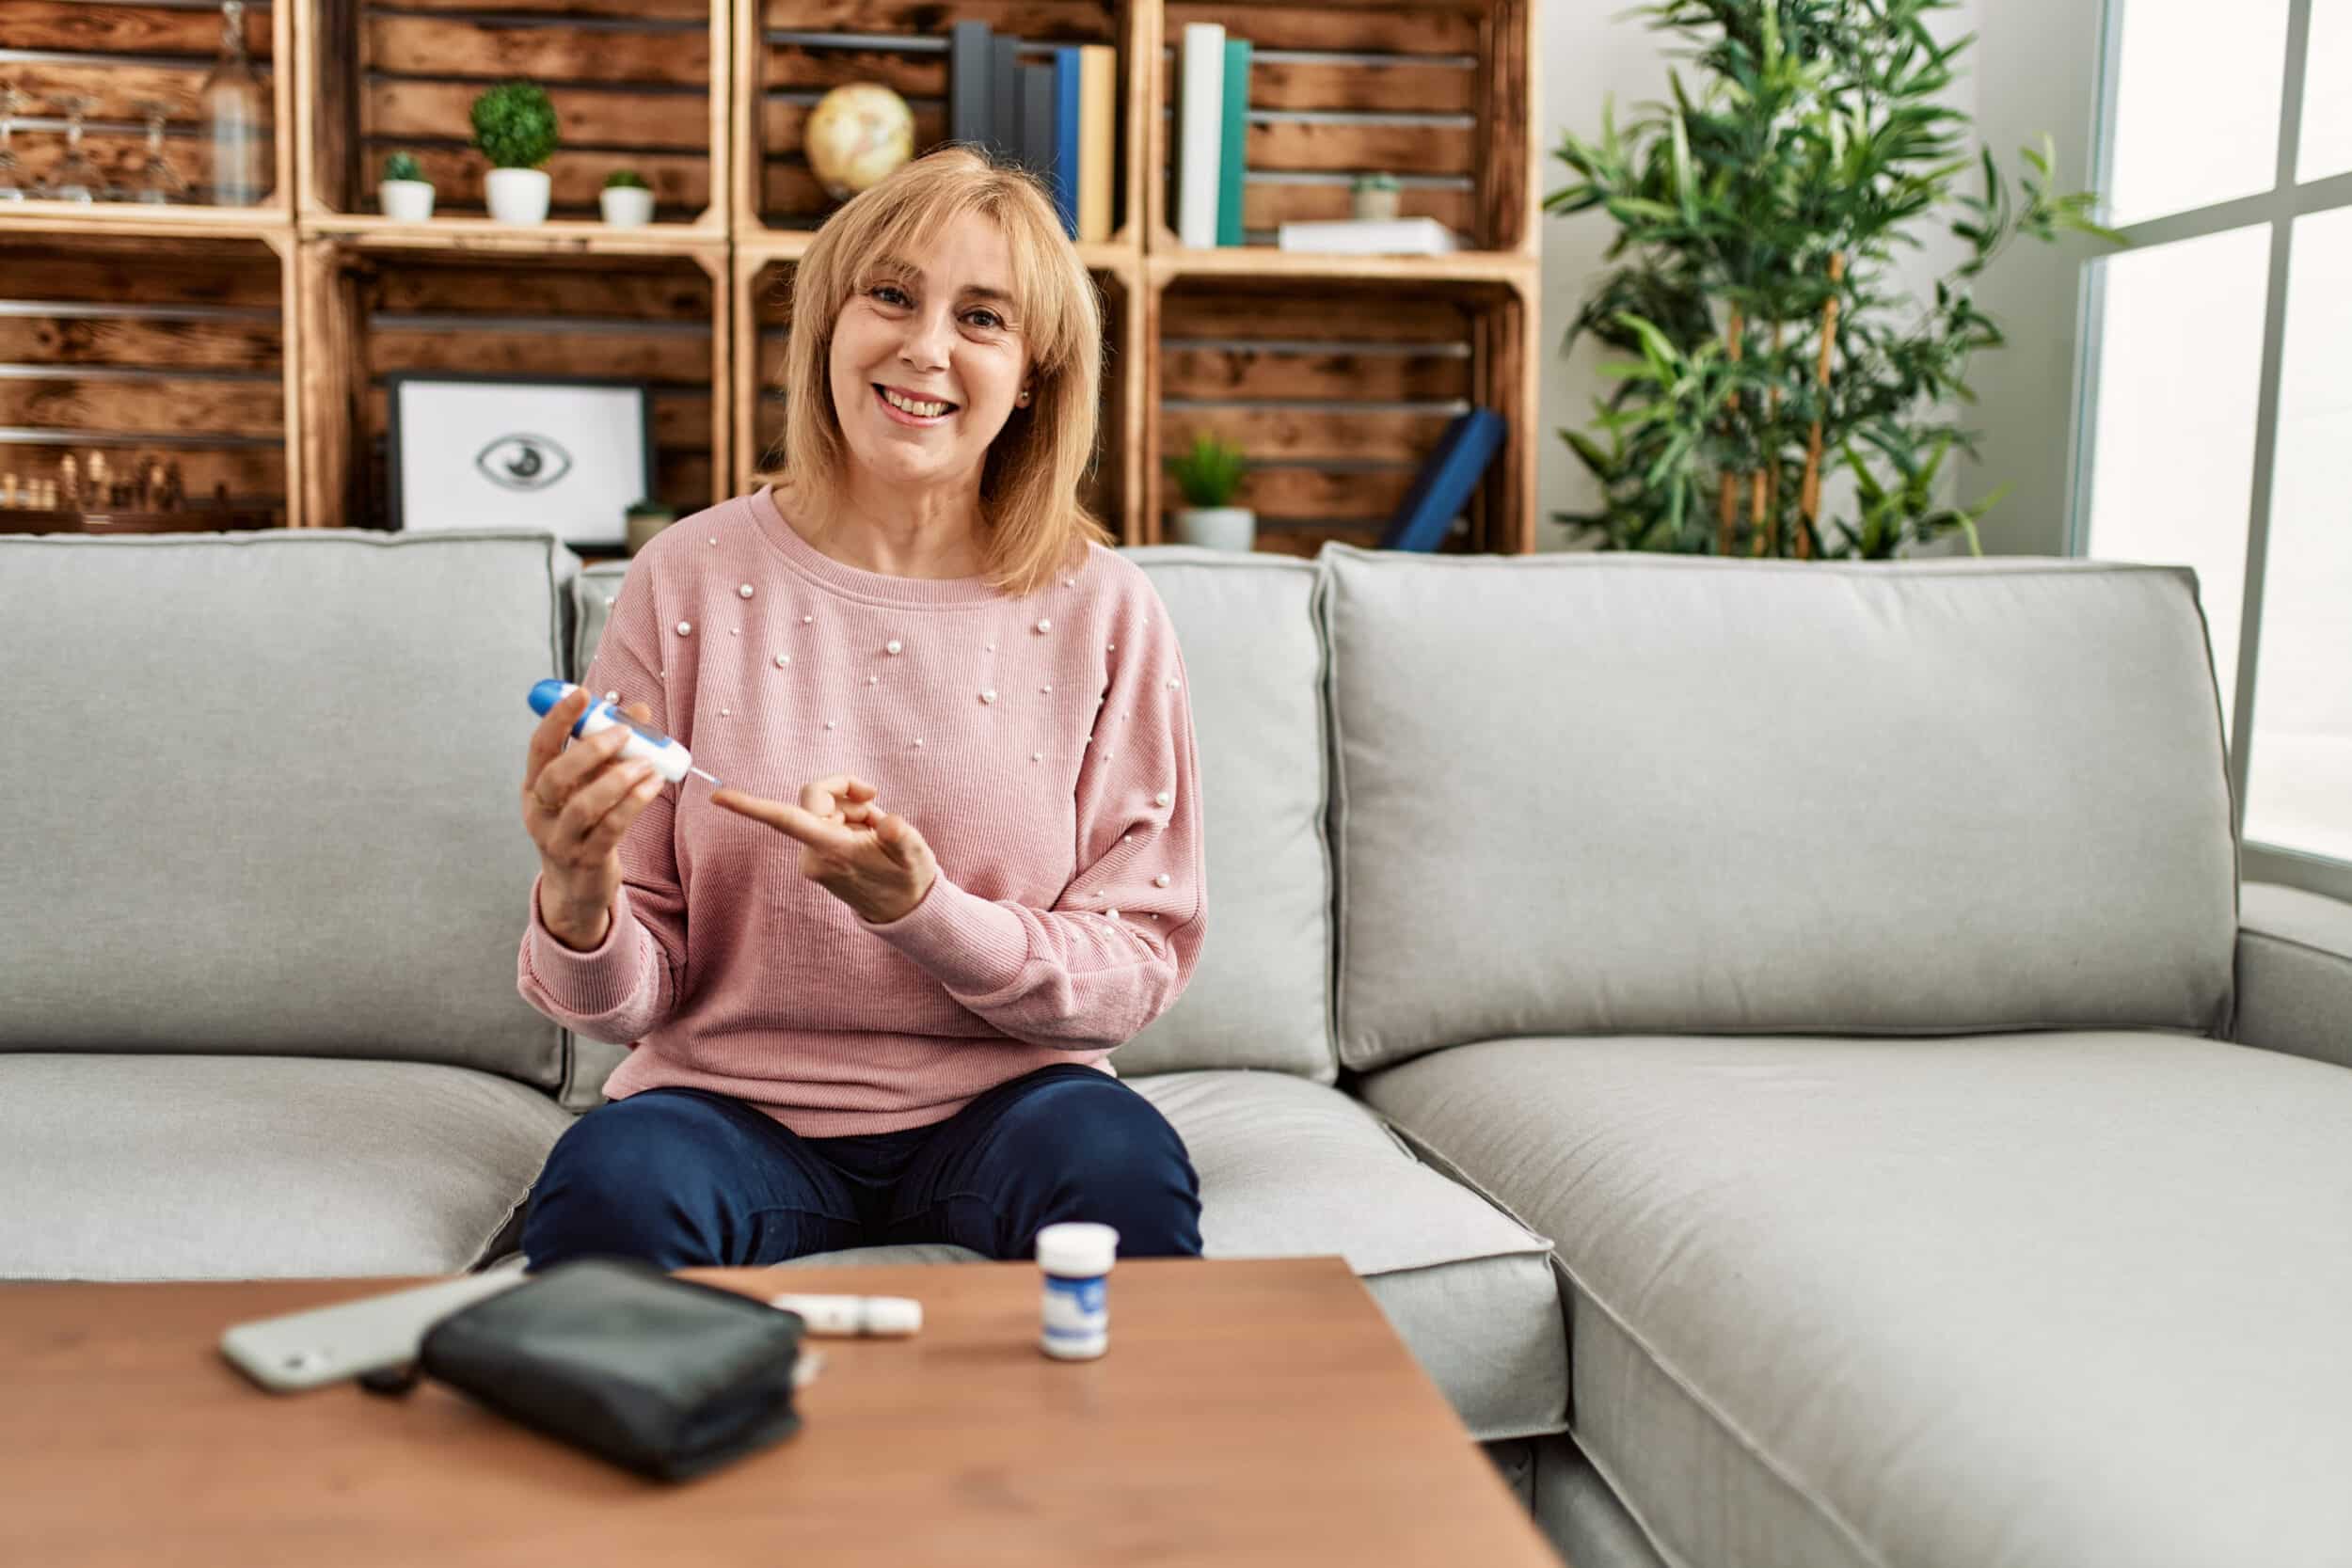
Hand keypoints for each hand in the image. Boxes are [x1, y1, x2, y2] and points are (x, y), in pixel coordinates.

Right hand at [522, 689, 665, 943]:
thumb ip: (609, 750)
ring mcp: (560, 839)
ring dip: (620, 778)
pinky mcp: (586, 859)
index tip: (583, 693)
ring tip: (648, 763)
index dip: (558, 718)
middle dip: (591, 749)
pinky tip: (653, 786)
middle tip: (625, 732)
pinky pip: (610, 828)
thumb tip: (639, 710)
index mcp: (535, 787)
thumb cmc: (583, 825)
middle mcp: (540, 811)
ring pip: (585, 805)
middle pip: (557, 776)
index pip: (540, 747)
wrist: (576, 886)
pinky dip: (634, 803)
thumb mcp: (588, 785)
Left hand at [711, 774, 939, 925]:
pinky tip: (868, 835)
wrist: (905, 910)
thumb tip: (889, 822)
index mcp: (833, 850)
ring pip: (823, 809)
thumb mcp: (915, 855)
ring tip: (877, 830)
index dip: (751, 807)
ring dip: (852, 809)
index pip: (785, 821)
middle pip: (814, 799)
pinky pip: (826, 822)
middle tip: (874, 797)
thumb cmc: (909, 880)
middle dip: (844, 791)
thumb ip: (900, 836)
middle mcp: (815, 855)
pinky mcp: (818, 857)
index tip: (718, 798)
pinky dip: (849, 819)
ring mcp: (814, 857)